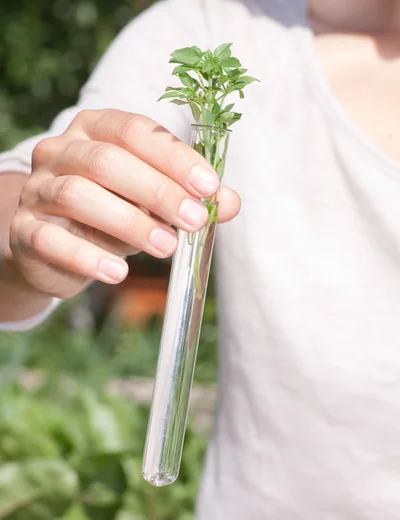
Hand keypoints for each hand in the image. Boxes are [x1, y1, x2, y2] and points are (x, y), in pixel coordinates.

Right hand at [10, 109, 240, 298]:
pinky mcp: (23, 231)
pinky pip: (50, 239)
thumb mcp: (151, 204)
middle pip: (106, 161)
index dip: (173, 156)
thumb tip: (230, 202)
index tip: (209, 186)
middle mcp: (60, 151)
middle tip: (195, 221)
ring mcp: (37, 189)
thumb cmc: (109, 216)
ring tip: (167, 247)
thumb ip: (188, 198)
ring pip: (77, 195)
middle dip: (158, 191)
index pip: (133, 130)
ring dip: (128, 222)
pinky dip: (87, 258)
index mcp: (94, 130)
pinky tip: (118, 273)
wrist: (55, 249)